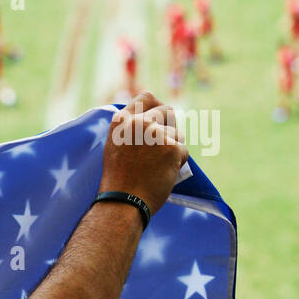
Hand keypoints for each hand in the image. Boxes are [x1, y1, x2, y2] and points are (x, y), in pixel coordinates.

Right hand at [99, 91, 188, 215]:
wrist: (123, 201)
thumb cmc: (118, 179)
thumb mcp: (115, 146)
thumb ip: (129, 127)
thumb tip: (152, 116)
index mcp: (121, 121)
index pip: (146, 97)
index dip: (155, 105)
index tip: (158, 117)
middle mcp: (138, 123)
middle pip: (167, 110)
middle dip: (169, 126)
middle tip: (164, 144)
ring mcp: (156, 134)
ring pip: (177, 133)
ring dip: (173, 147)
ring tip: (158, 165)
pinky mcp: (172, 147)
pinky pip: (183, 150)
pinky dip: (177, 162)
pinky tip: (163, 172)